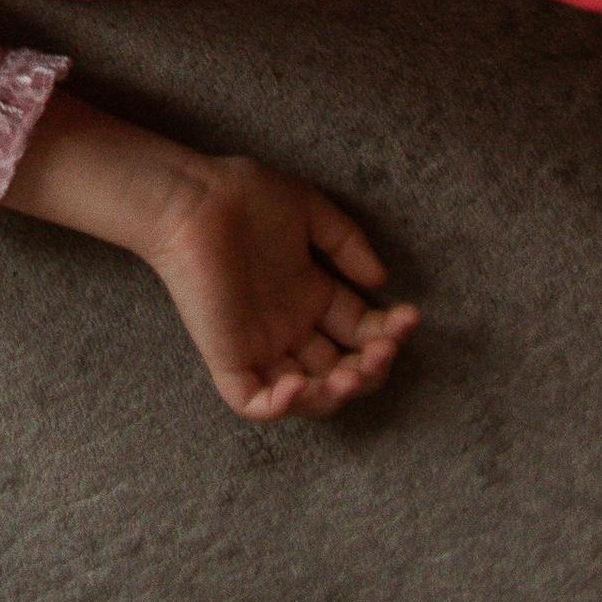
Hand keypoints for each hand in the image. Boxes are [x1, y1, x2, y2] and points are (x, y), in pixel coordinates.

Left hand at [143, 153, 417, 422]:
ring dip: (339, 393)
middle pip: (343, 370)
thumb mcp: (307, 211)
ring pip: (308, 396)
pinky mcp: (228, 356)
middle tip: (385, 347)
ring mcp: (259, 346)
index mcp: (311, 295)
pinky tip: (303, 385)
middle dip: (372, 368)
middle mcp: (290, 327)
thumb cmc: (244, 196)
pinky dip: (281, 406)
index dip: (388, 332)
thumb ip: (346, 243)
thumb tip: (381, 280)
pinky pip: (254, 401)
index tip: (409, 316)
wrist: (192, 196)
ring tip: (355, 372)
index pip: (361, 331)